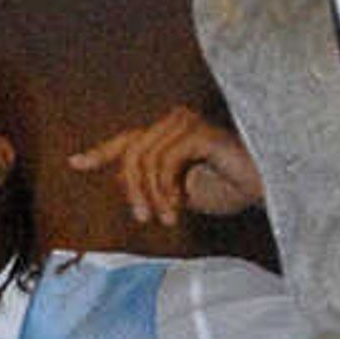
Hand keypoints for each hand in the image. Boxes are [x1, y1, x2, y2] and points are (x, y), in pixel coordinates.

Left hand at [67, 107, 261, 226]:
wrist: (264, 189)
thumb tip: (120, 182)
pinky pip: (164, 161)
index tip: (75, 163)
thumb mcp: (180, 191)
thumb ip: (152, 183)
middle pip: (131, 153)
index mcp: (169, 133)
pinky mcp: (200, 132)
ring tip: (166, 216)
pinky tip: (180, 204)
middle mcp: (176, 121)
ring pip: (144, 159)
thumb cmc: (228, 190)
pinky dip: (166, 188)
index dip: (101, 152)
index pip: (128, 140)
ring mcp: (188, 123)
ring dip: (151, 194)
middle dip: (132, 190)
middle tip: (144, 217)